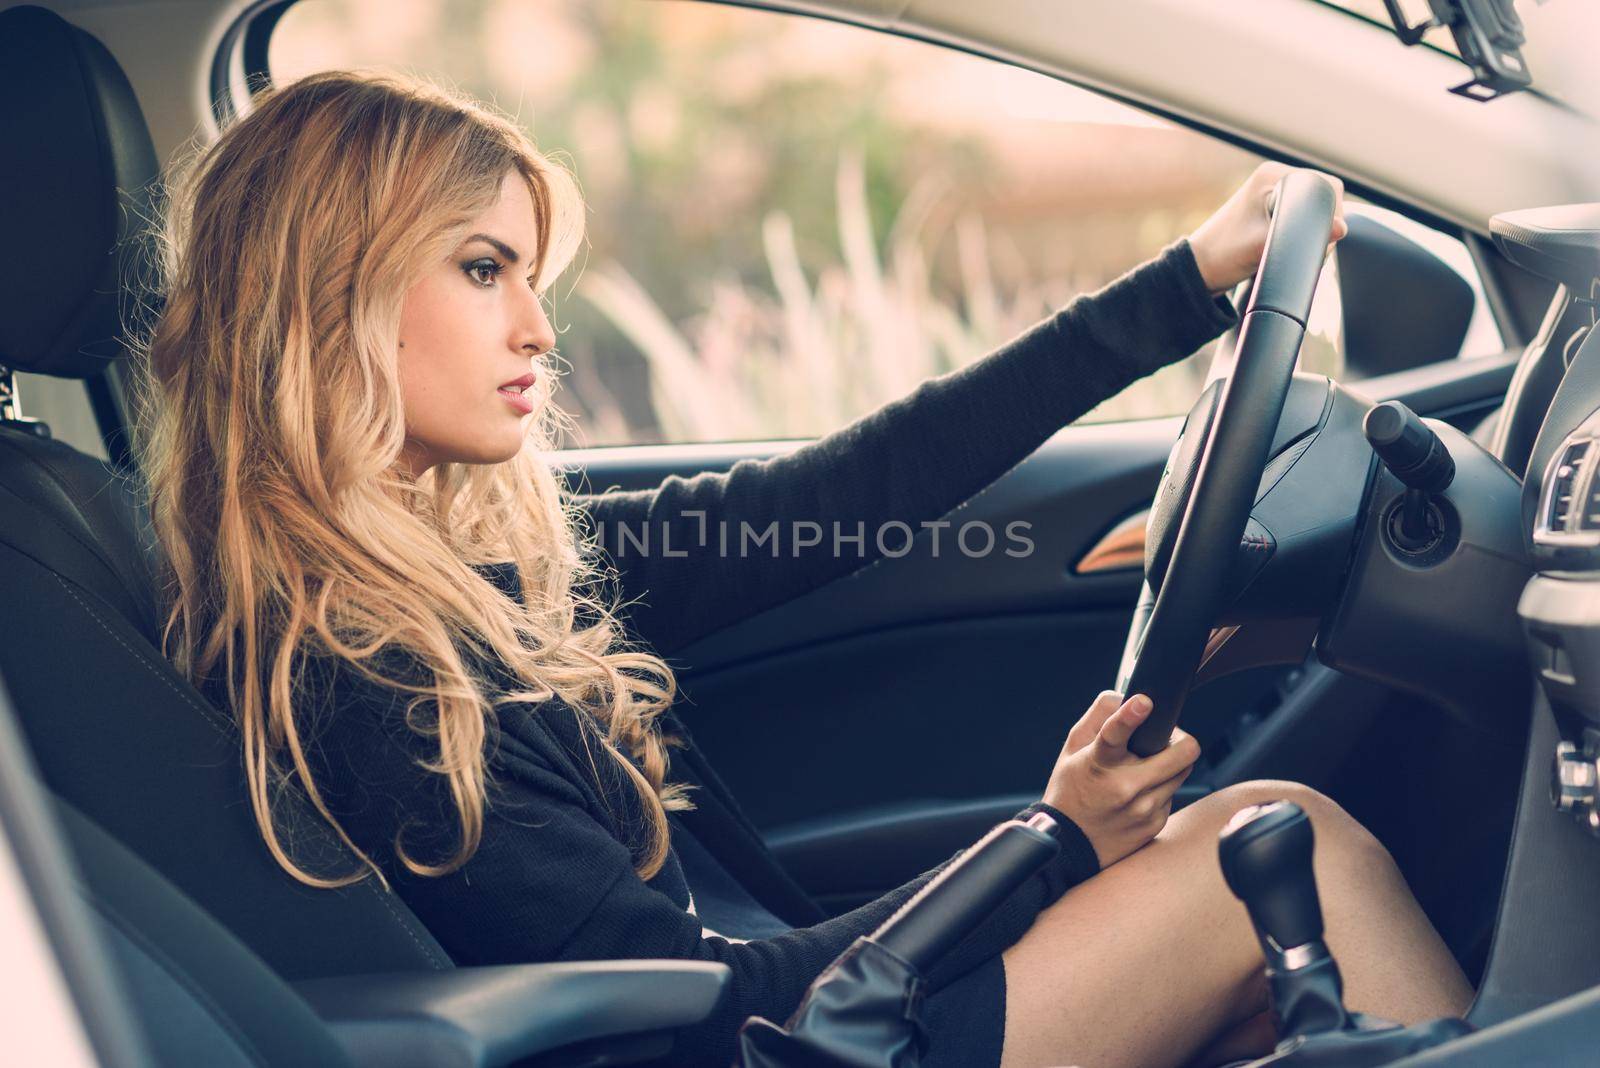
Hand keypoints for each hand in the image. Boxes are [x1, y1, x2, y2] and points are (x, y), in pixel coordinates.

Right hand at [1042, 691, 1200, 867]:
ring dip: (1168, 765)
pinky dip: (1160, 789)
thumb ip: (1097, 717)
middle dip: (1180, 739)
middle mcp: (1124, 787)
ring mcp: (1144, 809)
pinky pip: (1171, 795)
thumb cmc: (1070, 792)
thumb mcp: (1072, 750)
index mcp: (1098, 763)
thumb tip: (1123, 697)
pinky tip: (1139, 794)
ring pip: (1181, 772)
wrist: (1069, 846)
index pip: (1114, 734)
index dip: (1130, 714)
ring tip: (1146, 768)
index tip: (1144, 701)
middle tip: (1166, 738)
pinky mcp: (1155, 824)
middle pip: (1182, 754)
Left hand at [1187, 162, 1348, 294]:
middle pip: (1323, 198)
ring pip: (1316, 211)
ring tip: (1296, 252)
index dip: (1333, 212)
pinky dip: (1306, 236)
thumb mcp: (1260, 247)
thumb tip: (1341, 228)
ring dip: (1316, 233)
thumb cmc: (1222, 256)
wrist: (1199, 271)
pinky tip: (1293, 251)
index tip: (1325, 237)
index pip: (1324, 184)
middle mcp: (1274, 179)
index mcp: (1271, 176)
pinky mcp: (1274, 212)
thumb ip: (1300, 236)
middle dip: (1325, 225)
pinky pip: (1305, 220)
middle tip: (1310, 250)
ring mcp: (1274, 195)